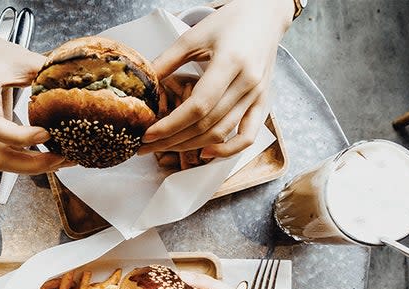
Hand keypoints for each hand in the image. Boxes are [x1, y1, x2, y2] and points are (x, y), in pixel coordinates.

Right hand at [0, 34, 70, 173]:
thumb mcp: (24, 58)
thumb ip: (47, 71)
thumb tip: (78, 81)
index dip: (19, 136)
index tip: (46, 134)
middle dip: (31, 163)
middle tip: (60, 158)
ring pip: (3, 162)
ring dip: (33, 167)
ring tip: (61, 160)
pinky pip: (9, 156)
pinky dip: (31, 162)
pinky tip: (52, 157)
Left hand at [140, 0, 293, 157]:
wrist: (265, 16)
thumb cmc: (230, 22)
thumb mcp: (194, 35)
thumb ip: (167, 60)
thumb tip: (143, 84)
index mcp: (231, 62)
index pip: (198, 106)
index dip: (171, 125)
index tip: (148, 134)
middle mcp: (248, 82)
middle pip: (207, 124)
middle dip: (173, 140)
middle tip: (148, 146)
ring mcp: (257, 95)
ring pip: (222, 133)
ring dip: (192, 146)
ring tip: (166, 148)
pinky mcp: (262, 102)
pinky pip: (247, 136)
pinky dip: (227, 150)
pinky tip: (205, 152)